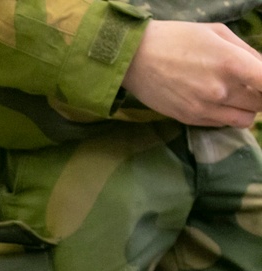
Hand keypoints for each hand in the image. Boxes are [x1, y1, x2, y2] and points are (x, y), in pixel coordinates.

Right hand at [122, 20, 261, 127]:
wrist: (135, 58)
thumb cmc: (176, 38)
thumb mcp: (217, 32)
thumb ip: (246, 51)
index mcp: (232, 63)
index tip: (261, 82)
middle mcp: (221, 90)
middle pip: (260, 103)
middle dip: (259, 94)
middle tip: (248, 84)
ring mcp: (205, 108)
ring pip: (245, 119)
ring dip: (245, 109)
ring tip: (234, 96)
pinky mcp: (190, 119)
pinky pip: (222, 124)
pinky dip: (226, 115)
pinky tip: (214, 101)